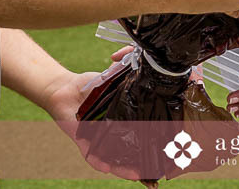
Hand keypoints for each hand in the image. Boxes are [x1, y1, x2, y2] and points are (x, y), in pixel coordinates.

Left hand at [51, 60, 155, 184]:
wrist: (65, 88)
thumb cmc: (92, 86)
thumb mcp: (114, 78)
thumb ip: (129, 74)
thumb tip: (148, 64)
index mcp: (125, 124)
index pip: (144, 138)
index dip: (158, 147)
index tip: (173, 152)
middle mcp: (114, 137)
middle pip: (133, 157)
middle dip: (146, 166)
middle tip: (159, 171)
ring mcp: (100, 142)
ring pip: (114, 162)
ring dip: (125, 170)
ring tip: (137, 175)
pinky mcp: (83, 142)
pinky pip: (91, 156)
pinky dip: (98, 161)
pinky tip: (106, 166)